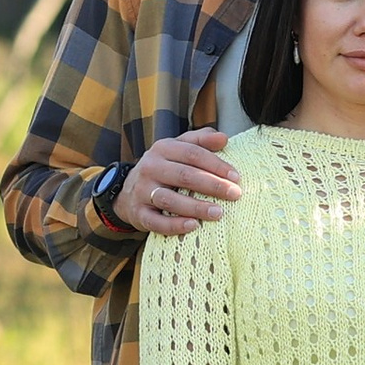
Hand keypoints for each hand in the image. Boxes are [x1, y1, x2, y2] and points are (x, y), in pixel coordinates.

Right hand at [114, 129, 240, 237]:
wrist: (128, 191)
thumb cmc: (164, 168)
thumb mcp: (178, 149)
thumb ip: (201, 141)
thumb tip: (224, 138)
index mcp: (163, 149)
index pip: (192, 153)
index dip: (216, 164)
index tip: (236, 177)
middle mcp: (150, 168)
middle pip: (184, 175)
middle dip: (212, 185)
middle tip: (235, 194)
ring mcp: (142, 191)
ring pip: (170, 200)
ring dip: (196, 207)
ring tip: (218, 213)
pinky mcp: (139, 213)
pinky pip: (156, 221)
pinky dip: (174, 225)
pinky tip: (194, 226)